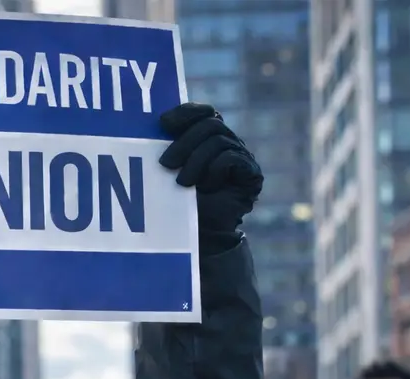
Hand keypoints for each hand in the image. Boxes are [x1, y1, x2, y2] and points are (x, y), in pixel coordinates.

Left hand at [158, 103, 263, 255]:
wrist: (199, 236)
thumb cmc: (179, 203)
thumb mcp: (169, 171)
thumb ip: (168, 147)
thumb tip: (157, 123)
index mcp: (209, 138)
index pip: (204, 112)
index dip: (186, 112)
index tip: (163, 122)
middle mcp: (228, 143)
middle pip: (210, 124)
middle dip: (184, 143)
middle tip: (165, 164)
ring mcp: (242, 158)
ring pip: (218, 141)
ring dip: (196, 162)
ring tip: (182, 183)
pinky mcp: (252, 174)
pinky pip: (233, 159)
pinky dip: (214, 171)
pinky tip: (206, 186)